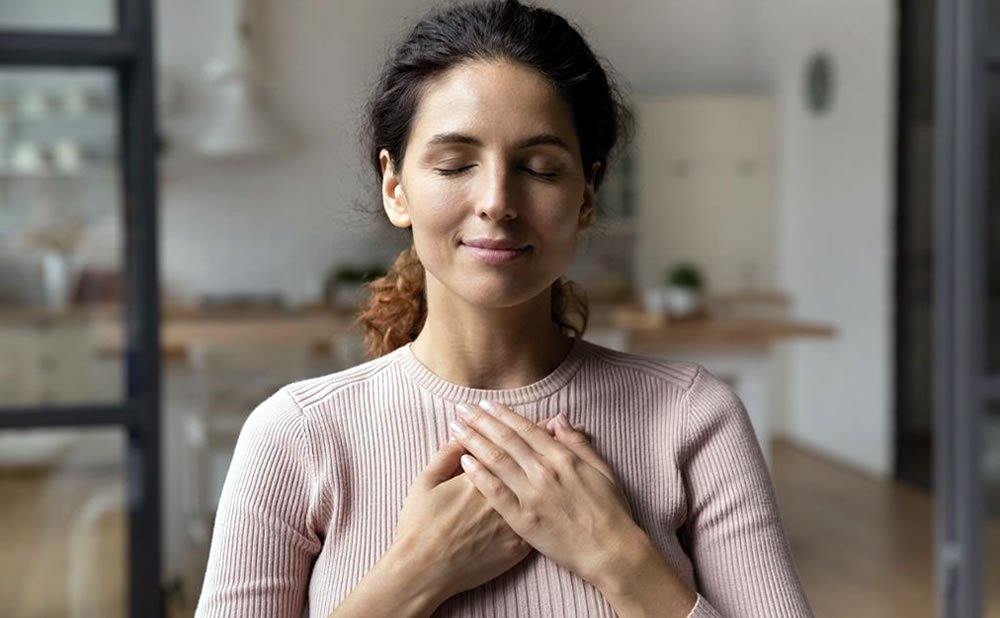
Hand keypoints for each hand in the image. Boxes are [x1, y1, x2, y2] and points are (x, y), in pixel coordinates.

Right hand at [390, 415, 558, 602]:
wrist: (423, 572)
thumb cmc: (419, 526)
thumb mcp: (425, 482)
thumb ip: (446, 455)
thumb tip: (463, 433)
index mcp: (480, 476)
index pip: (508, 445)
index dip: (525, 429)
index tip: (538, 417)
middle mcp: (502, 497)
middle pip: (529, 464)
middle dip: (543, 443)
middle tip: (554, 424)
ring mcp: (513, 524)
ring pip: (540, 492)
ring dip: (552, 470)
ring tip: (561, 453)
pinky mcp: (517, 548)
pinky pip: (540, 524)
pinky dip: (550, 506)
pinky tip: (556, 495)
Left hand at [449, 401, 634, 584]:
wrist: (610, 551)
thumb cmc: (610, 511)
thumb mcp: (601, 469)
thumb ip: (577, 442)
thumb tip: (558, 418)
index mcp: (563, 458)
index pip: (525, 429)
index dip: (502, 414)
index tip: (484, 404)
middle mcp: (544, 472)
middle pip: (505, 439)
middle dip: (481, 421)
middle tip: (461, 409)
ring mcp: (532, 495)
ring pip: (496, 461)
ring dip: (474, 441)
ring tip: (455, 428)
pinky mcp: (523, 520)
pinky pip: (496, 493)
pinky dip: (479, 476)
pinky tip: (464, 462)